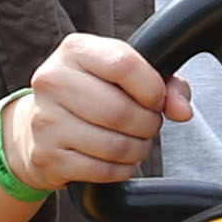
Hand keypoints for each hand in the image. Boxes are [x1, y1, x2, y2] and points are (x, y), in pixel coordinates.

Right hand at [14, 31, 188, 185]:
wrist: (39, 125)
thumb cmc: (92, 94)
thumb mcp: (126, 75)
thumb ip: (166, 84)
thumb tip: (182, 110)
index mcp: (75, 50)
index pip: (124, 65)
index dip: (152, 89)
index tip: (156, 100)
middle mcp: (53, 81)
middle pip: (120, 111)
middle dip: (147, 124)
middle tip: (147, 125)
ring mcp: (46, 120)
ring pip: (113, 145)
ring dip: (137, 150)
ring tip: (135, 142)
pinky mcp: (47, 156)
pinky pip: (101, 170)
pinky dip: (121, 169)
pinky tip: (119, 160)